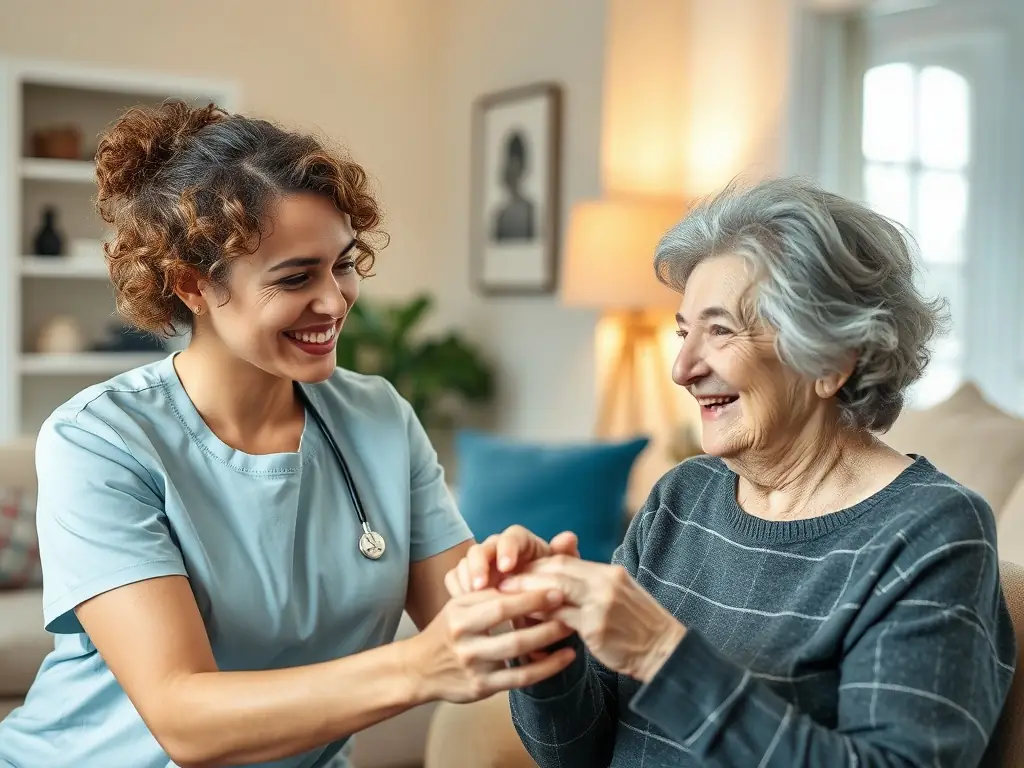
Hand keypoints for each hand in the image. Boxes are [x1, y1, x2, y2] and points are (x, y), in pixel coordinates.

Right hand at [408, 587, 575, 703]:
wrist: (419, 669)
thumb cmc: (447, 631)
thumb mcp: (459, 606)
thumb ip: (487, 594)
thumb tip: (525, 578)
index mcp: (460, 613)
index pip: (499, 601)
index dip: (530, 595)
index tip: (556, 586)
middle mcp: (464, 639)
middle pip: (509, 626)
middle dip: (543, 616)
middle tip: (569, 605)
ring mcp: (473, 665)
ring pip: (517, 652)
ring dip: (547, 639)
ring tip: (571, 628)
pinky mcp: (481, 687)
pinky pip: (520, 678)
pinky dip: (546, 668)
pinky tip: (565, 658)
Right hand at [444, 526, 579, 597]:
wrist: (528, 609)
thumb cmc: (545, 588)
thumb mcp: (556, 576)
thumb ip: (563, 558)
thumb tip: (569, 537)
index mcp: (520, 543)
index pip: (511, 536)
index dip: (507, 549)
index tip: (507, 567)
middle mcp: (496, 549)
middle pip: (481, 548)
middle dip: (479, 566)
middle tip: (480, 585)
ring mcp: (478, 564)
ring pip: (464, 563)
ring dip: (466, 579)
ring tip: (470, 597)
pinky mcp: (466, 580)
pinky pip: (454, 578)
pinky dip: (457, 588)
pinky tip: (463, 603)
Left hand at [498, 556, 686, 682]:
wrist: (665, 650)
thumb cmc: (639, 626)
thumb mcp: (619, 596)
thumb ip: (592, 586)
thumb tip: (561, 583)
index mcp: (609, 573)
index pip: (565, 561)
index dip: (537, 564)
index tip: (516, 570)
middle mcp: (605, 583)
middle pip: (557, 571)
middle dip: (527, 574)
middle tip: (502, 580)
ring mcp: (601, 604)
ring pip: (555, 591)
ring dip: (528, 593)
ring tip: (505, 597)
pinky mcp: (596, 627)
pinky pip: (561, 617)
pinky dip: (541, 616)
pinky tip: (525, 619)